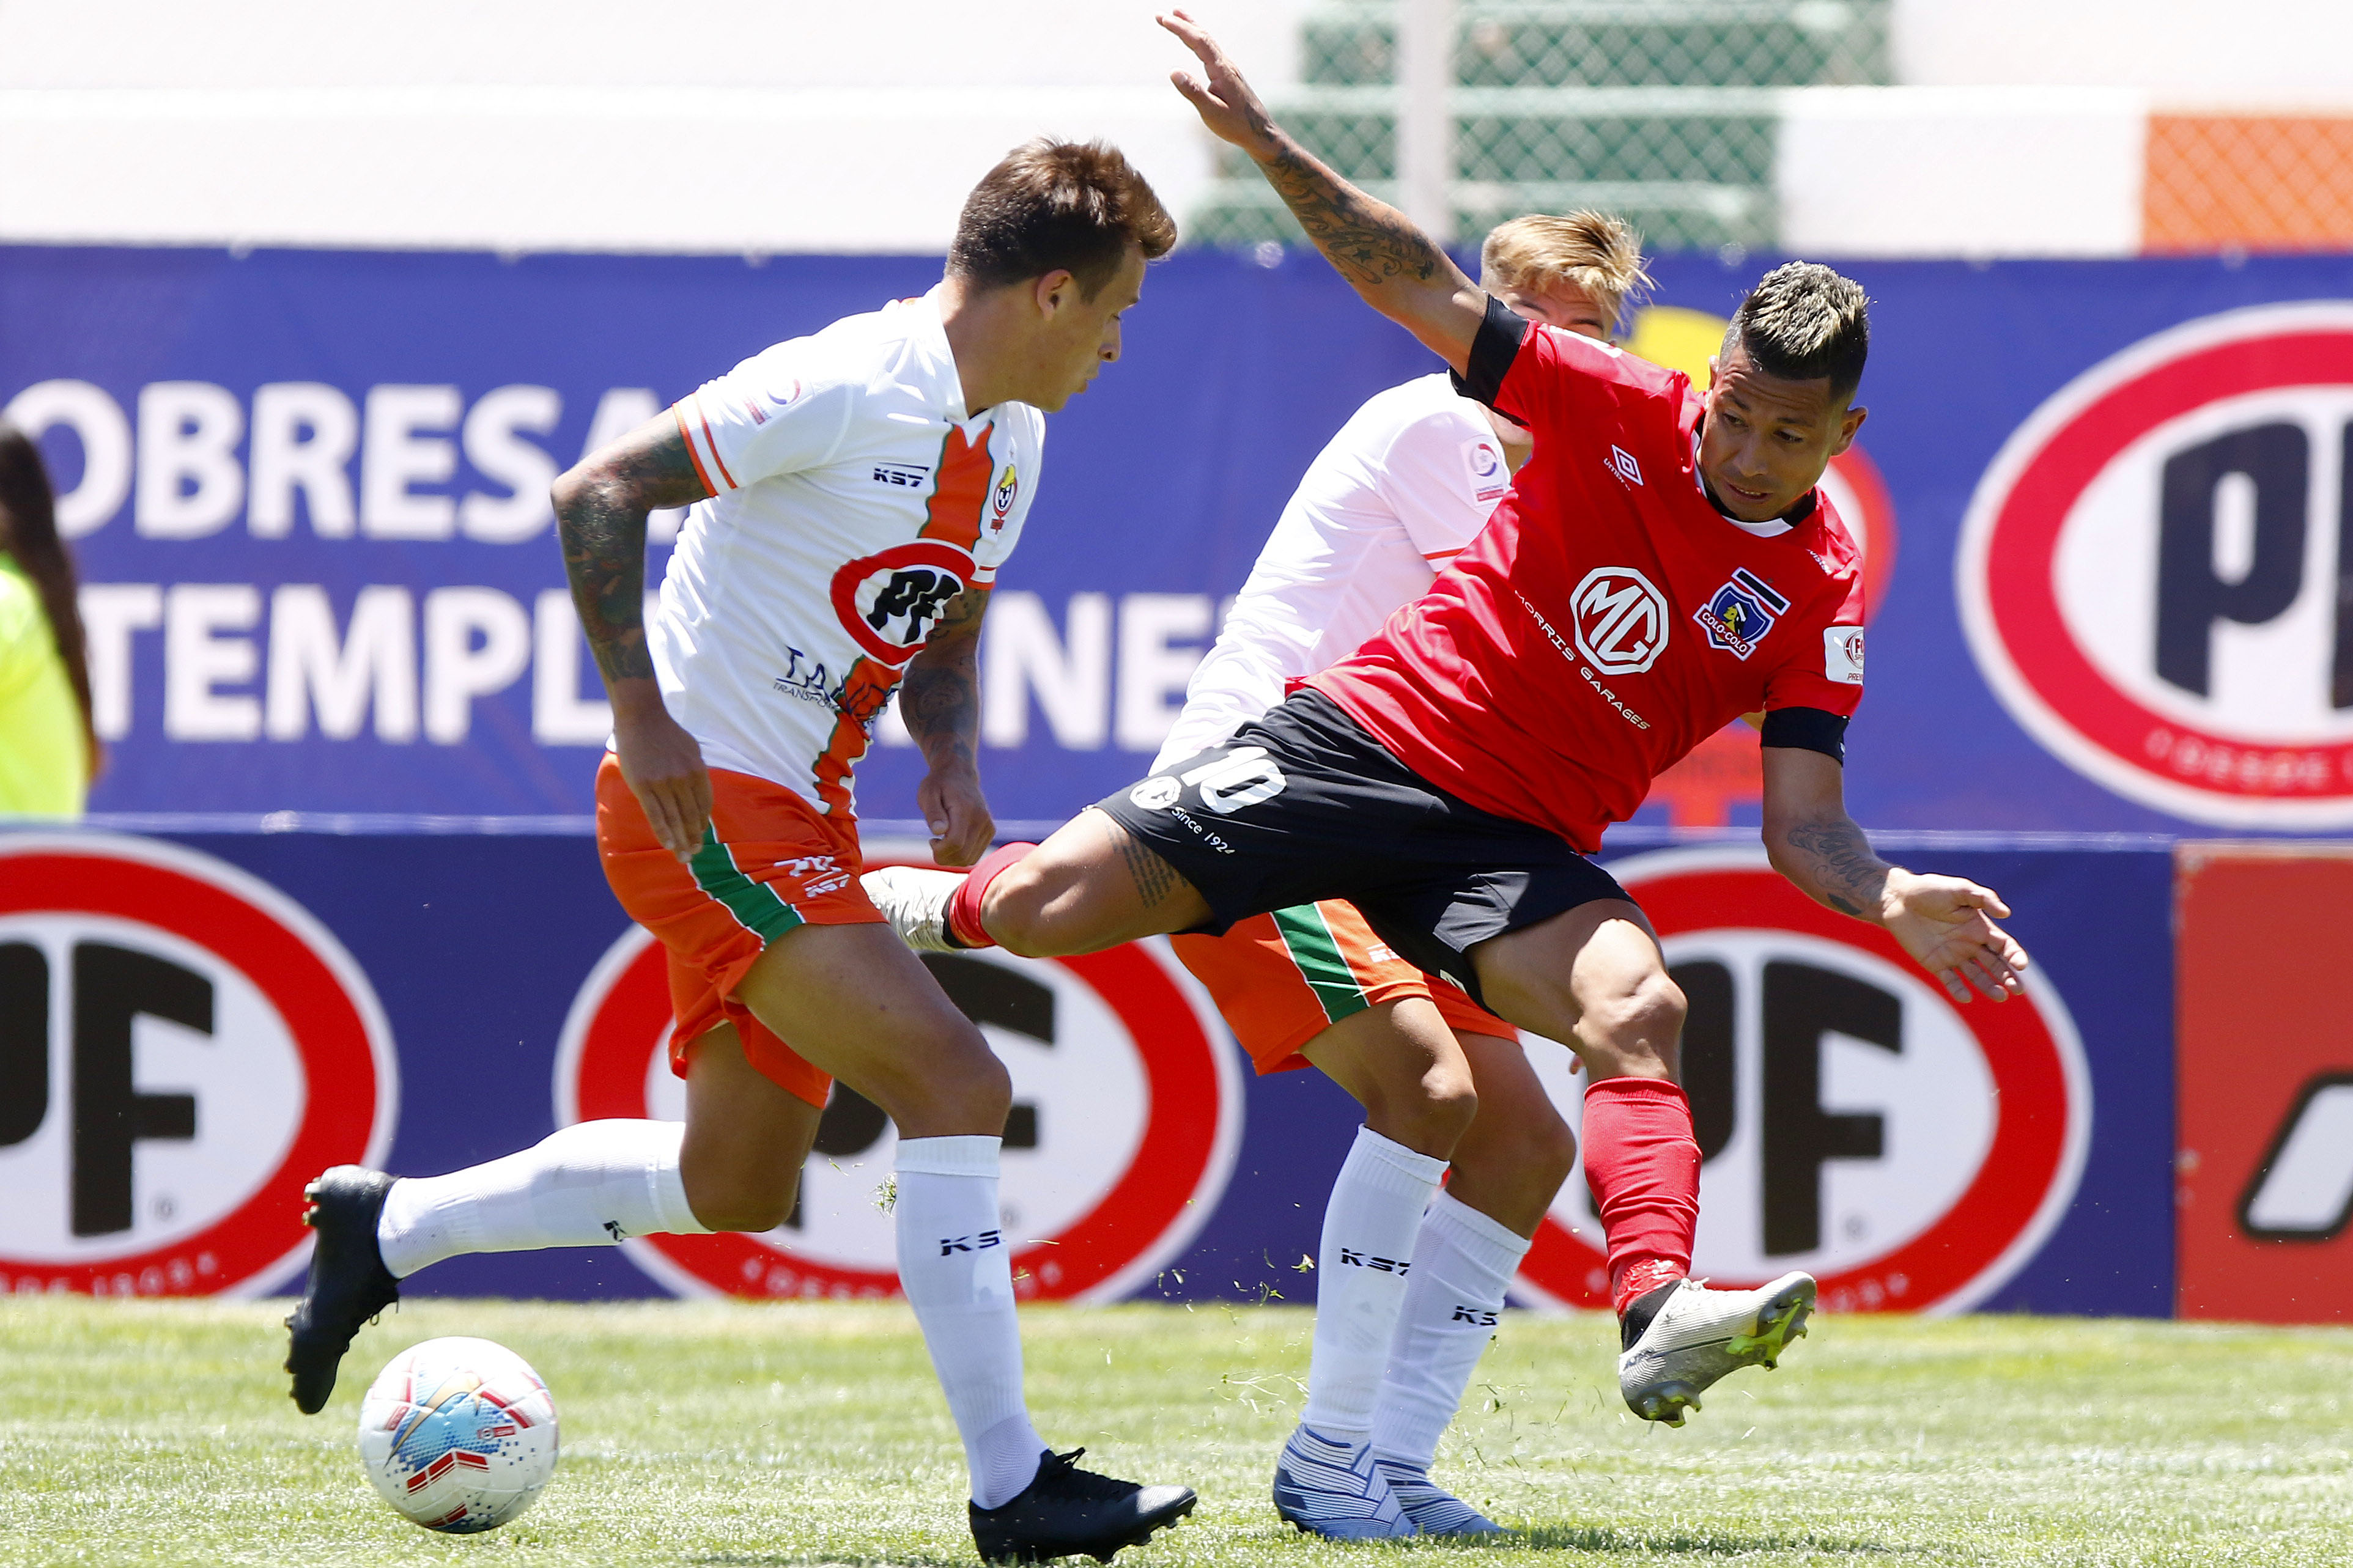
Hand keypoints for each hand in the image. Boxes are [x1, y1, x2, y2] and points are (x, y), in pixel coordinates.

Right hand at [610, 682, 709, 862]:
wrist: (641, 716)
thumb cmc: (666, 733)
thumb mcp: (691, 750)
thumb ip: (696, 773)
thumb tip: (700, 797)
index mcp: (698, 770)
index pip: (704, 804)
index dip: (702, 822)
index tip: (700, 835)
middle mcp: (683, 778)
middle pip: (691, 815)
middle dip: (693, 837)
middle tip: (694, 854)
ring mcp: (663, 783)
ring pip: (675, 818)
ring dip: (680, 840)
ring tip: (683, 856)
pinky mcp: (643, 785)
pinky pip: (655, 814)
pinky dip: (663, 831)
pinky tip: (668, 844)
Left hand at [918, 759, 994, 867]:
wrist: (959, 774)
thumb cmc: (939, 784)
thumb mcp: (928, 794)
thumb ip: (933, 813)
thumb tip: (938, 831)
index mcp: (965, 809)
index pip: (955, 843)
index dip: (939, 850)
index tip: (931, 840)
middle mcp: (981, 819)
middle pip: (963, 855)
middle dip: (944, 857)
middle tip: (934, 843)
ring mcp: (988, 826)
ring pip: (970, 859)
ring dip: (952, 858)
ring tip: (943, 841)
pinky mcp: (990, 831)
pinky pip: (975, 855)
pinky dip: (961, 855)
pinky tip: (953, 841)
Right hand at [1160, 10, 1281, 158]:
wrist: (1260, 132)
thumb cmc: (1236, 125)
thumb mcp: (1212, 113)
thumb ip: (1193, 92)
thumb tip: (1173, 72)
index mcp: (1222, 71)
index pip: (1200, 42)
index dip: (1182, 29)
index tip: (1165, 20)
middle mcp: (1226, 65)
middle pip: (1203, 36)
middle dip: (1182, 24)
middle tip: (1161, 15)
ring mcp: (1228, 69)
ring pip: (1208, 41)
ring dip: (1191, 27)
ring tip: (1177, 15)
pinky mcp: (1228, 75)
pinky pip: (1211, 50)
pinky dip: (1199, 39)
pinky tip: (1195, 40)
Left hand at [1879, 870, 2028, 1003]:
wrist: (1898, 899)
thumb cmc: (1931, 889)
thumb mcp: (1959, 889)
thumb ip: (1982, 898)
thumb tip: (2006, 913)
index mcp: (1980, 927)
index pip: (2004, 946)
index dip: (2015, 955)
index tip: (2020, 965)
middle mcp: (1971, 944)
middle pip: (1996, 965)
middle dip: (2008, 977)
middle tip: (2018, 989)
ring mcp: (1954, 955)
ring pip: (1977, 976)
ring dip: (1989, 986)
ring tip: (2000, 996)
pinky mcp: (1935, 963)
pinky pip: (1950, 980)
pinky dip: (1958, 990)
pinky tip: (1966, 997)